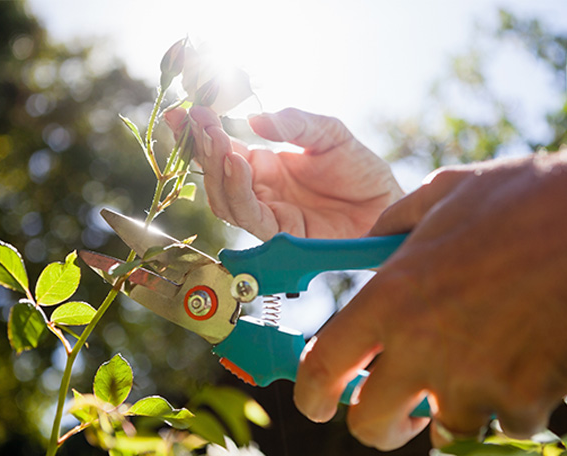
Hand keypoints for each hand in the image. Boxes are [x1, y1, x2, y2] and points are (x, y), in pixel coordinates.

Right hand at [164, 106, 402, 239]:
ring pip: (224, 199)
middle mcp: (259, 191)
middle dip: (201, 148)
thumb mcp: (328, 133)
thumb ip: (294, 124)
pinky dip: (238, 190)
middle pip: (215, 175)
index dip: (199, 133)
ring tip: (218, 140)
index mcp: (264, 166)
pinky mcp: (280, 233)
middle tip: (196, 120)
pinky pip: (250, 215)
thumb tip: (253, 120)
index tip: (181, 110)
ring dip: (216, 170)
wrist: (385, 203)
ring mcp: (267, 213)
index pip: (221, 151)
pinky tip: (238, 162)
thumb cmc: (358, 169)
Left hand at [294, 152, 566, 449]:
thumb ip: (395, 221)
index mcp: (390, 298)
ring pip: (443, 430)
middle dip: (376, 422)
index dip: (310, 394)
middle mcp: (421, 347)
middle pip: (369, 423)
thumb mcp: (444, 193)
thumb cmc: (522, 199)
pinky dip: (507, 402)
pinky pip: (503, 422)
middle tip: (392, 404)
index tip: (315, 402)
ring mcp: (474, 378)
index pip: (323, 368)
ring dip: (449, 409)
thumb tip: (372, 239)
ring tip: (468, 369)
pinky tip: (518, 363)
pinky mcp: (525, 396)